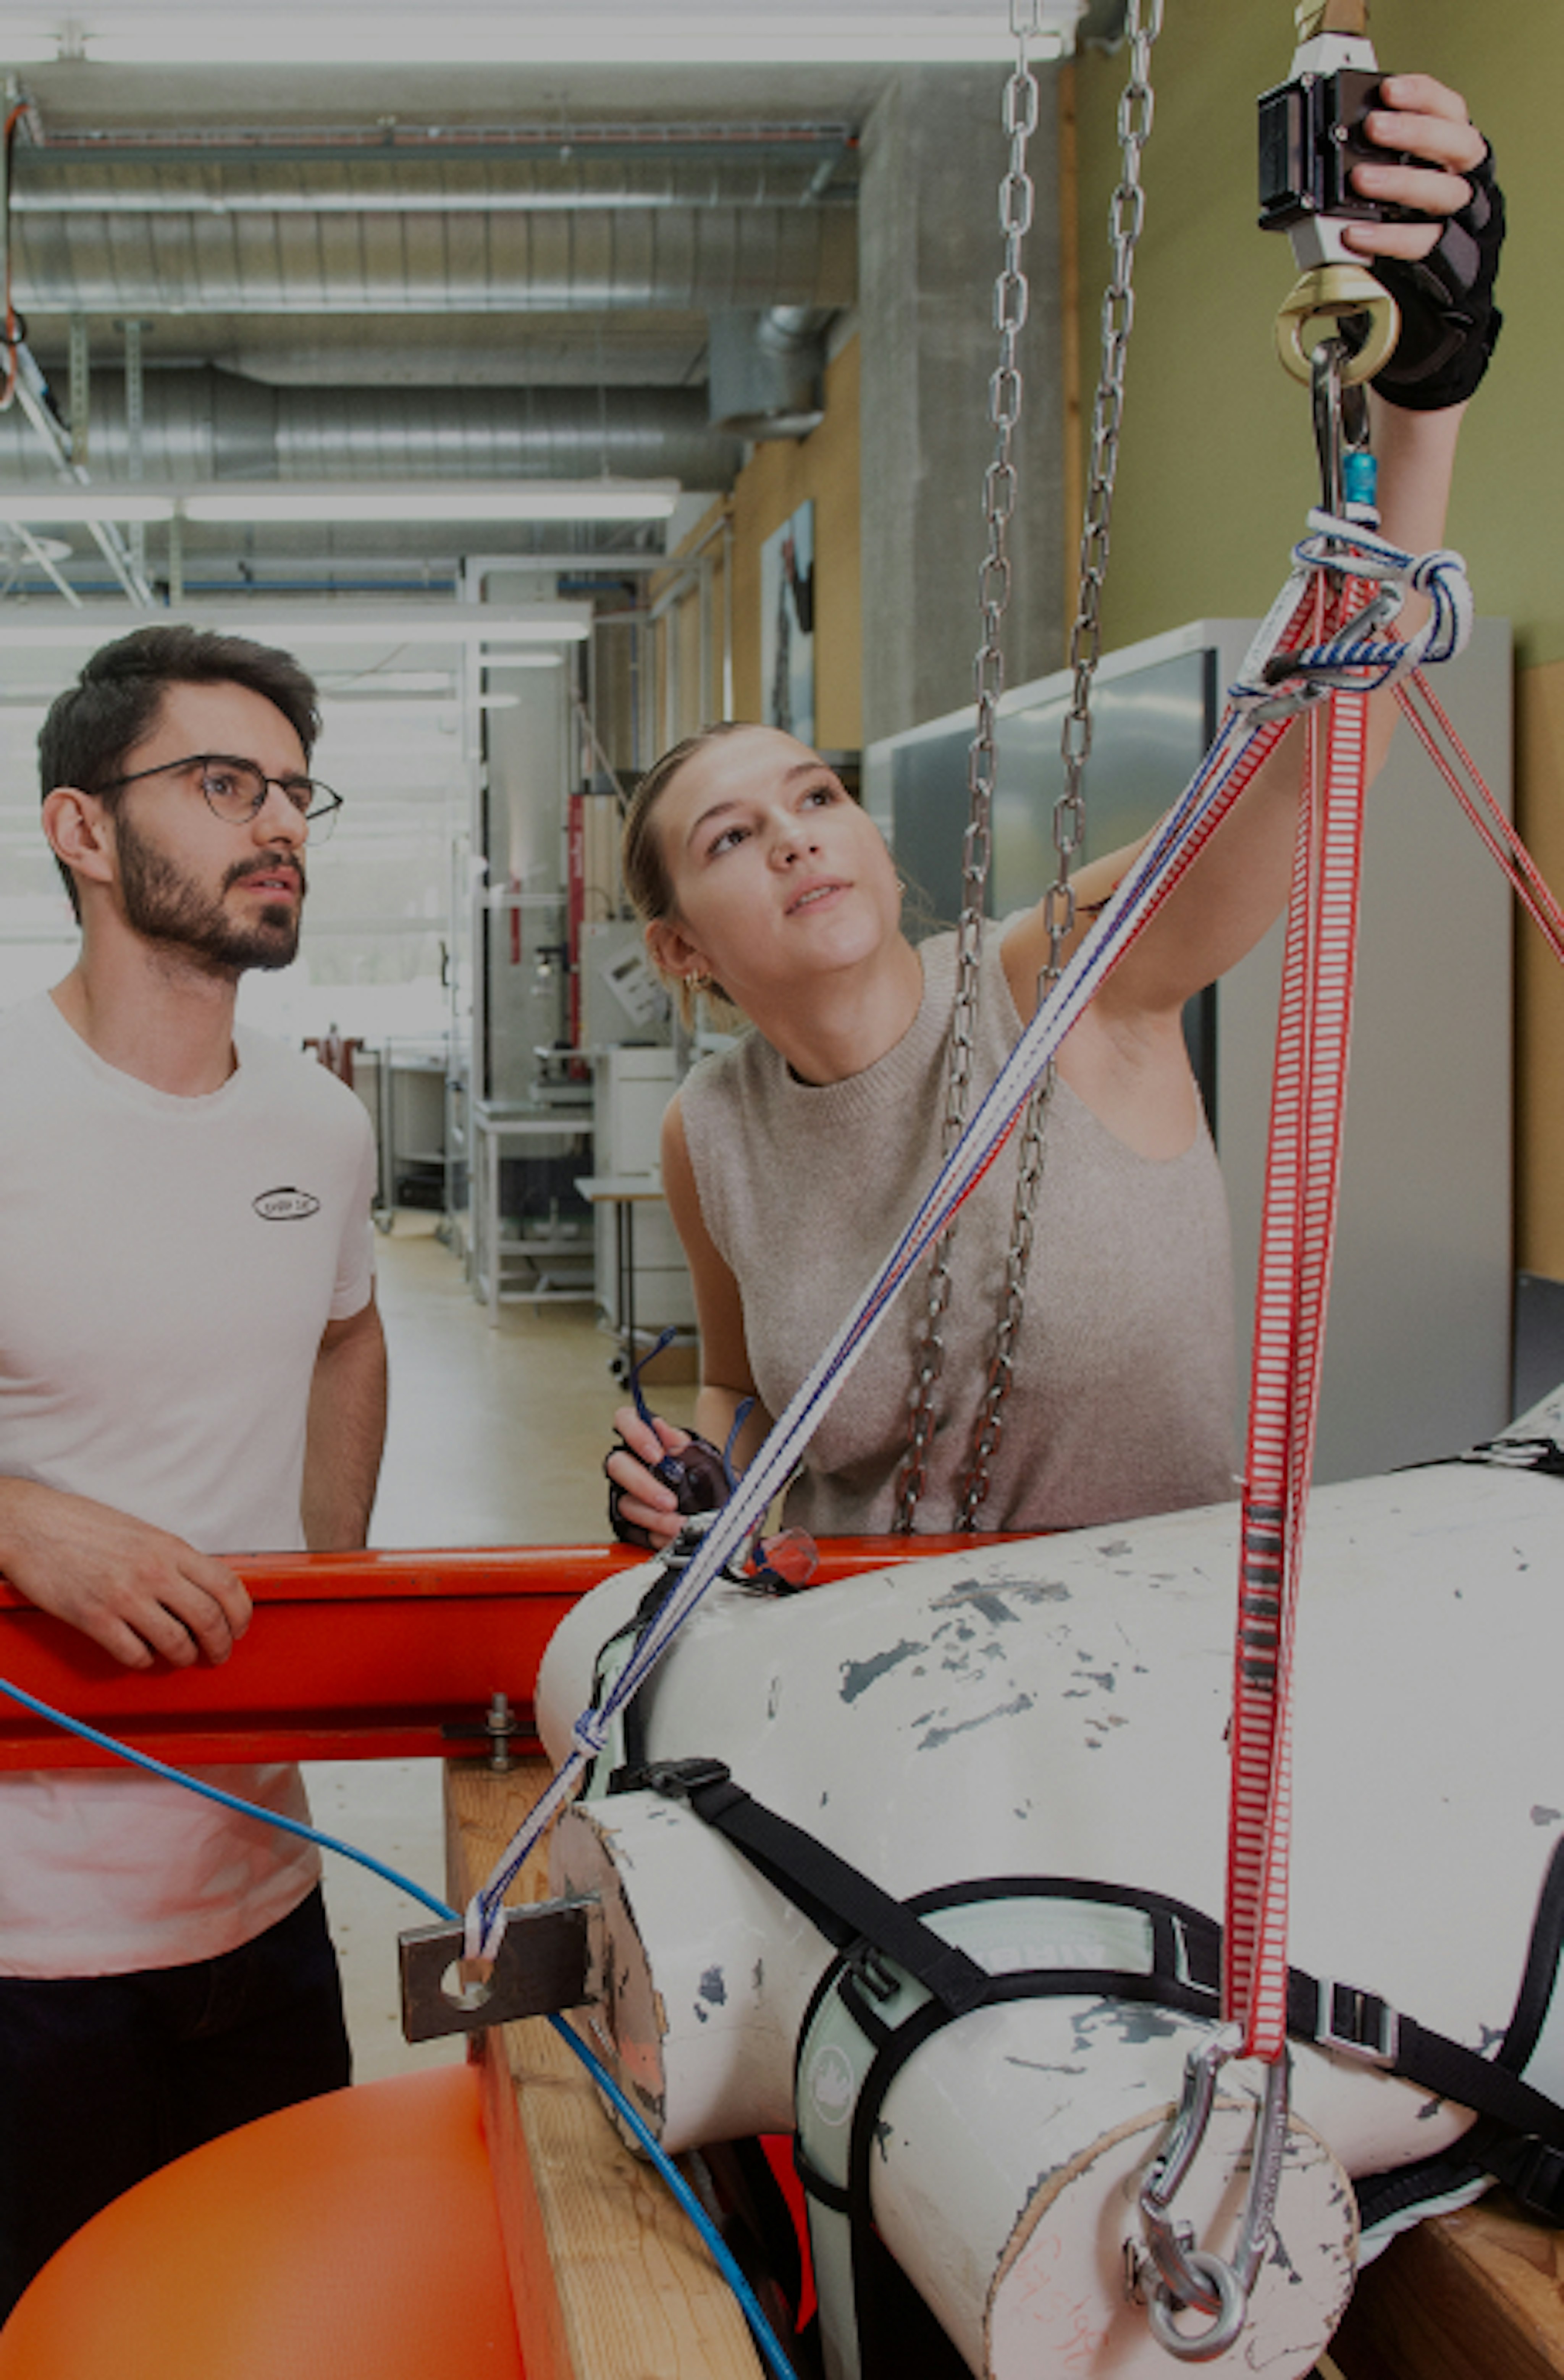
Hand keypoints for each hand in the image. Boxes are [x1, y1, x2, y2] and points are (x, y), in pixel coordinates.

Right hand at [0, 1479, 251, 1670]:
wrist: (32, 1525)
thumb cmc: (85, 1526)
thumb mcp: (142, 1533)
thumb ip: (174, 1559)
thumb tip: (204, 1589)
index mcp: (169, 1547)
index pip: (226, 1584)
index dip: (241, 1613)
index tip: (239, 1627)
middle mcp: (153, 1572)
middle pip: (209, 1619)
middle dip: (221, 1644)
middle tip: (219, 1653)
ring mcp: (123, 1597)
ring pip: (176, 1643)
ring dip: (186, 1657)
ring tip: (183, 1657)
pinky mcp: (93, 1618)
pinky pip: (134, 1654)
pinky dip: (145, 1660)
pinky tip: (142, 1652)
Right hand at [604, 1405, 693, 1548]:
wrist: (716, 1503)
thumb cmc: (705, 1474)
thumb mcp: (702, 1456)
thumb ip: (682, 1443)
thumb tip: (663, 1428)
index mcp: (645, 1438)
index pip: (625, 1420)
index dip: (636, 1435)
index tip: (657, 1455)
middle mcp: (630, 1464)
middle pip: (618, 1465)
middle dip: (644, 1486)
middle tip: (669, 1502)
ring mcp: (627, 1492)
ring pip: (626, 1503)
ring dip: (654, 1517)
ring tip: (678, 1524)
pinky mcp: (629, 1521)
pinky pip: (633, 1529)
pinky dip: (654, 1535)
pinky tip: (671, 1535)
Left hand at [1346, 75, 1487, 263]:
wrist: (1444, 272)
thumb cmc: (1415, 210)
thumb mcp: (1405, 170)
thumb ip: (1386, 151)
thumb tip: (1337, 134)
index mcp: (1457, 147)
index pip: (1450, 109)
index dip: (1422, 95)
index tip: (1388, 89)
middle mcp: (1467, 176)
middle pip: (1458, 144)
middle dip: (1415, 131)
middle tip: (1375, 126)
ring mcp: (1462, 216)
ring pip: (1444, 192)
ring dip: (1401, 181)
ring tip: (1360, 178)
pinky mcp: (1447, 255)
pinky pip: (1420, 243)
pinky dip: (1386, 237)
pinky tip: (1354, 231)